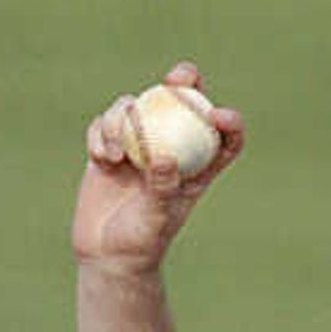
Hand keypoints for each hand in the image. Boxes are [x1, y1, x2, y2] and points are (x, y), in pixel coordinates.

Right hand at [72, 61, 247, 271]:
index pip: (222, 139)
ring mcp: (137, 146)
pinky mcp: (107, 148)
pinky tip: (102, 158)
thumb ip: (162, 188)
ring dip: (122, 118)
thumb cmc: (142, 242)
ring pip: (134, 108)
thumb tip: (165, 156)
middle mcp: (169, 150)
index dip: (229, 122)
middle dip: (182, 82)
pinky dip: (101, 134)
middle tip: (177, 78)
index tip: (219, 114)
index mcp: (196, 169)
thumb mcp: (157, 218)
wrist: (107, 254)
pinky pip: (103, 124)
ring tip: (116, 154)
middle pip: (181, 104)